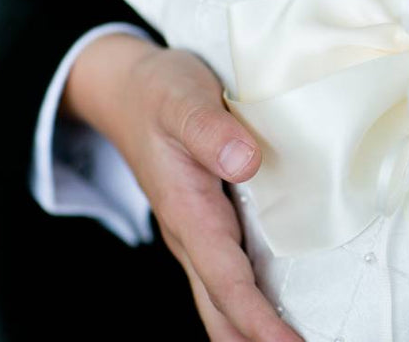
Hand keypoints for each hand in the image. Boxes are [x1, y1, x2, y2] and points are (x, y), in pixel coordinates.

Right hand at [62, 34, 303, 341]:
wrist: (127, 90)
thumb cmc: (160, 93)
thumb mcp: (183, 99)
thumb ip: (211, 130)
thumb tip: (246, 162)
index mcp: (188, 212)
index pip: (227, 280)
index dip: (258, 318)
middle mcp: (192, 235)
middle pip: (221, 310)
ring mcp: (201, 235)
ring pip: (223, 301)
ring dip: (253, 333)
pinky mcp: (212, 226)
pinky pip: (232, 278)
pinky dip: (253, 307)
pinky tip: (280, 316)